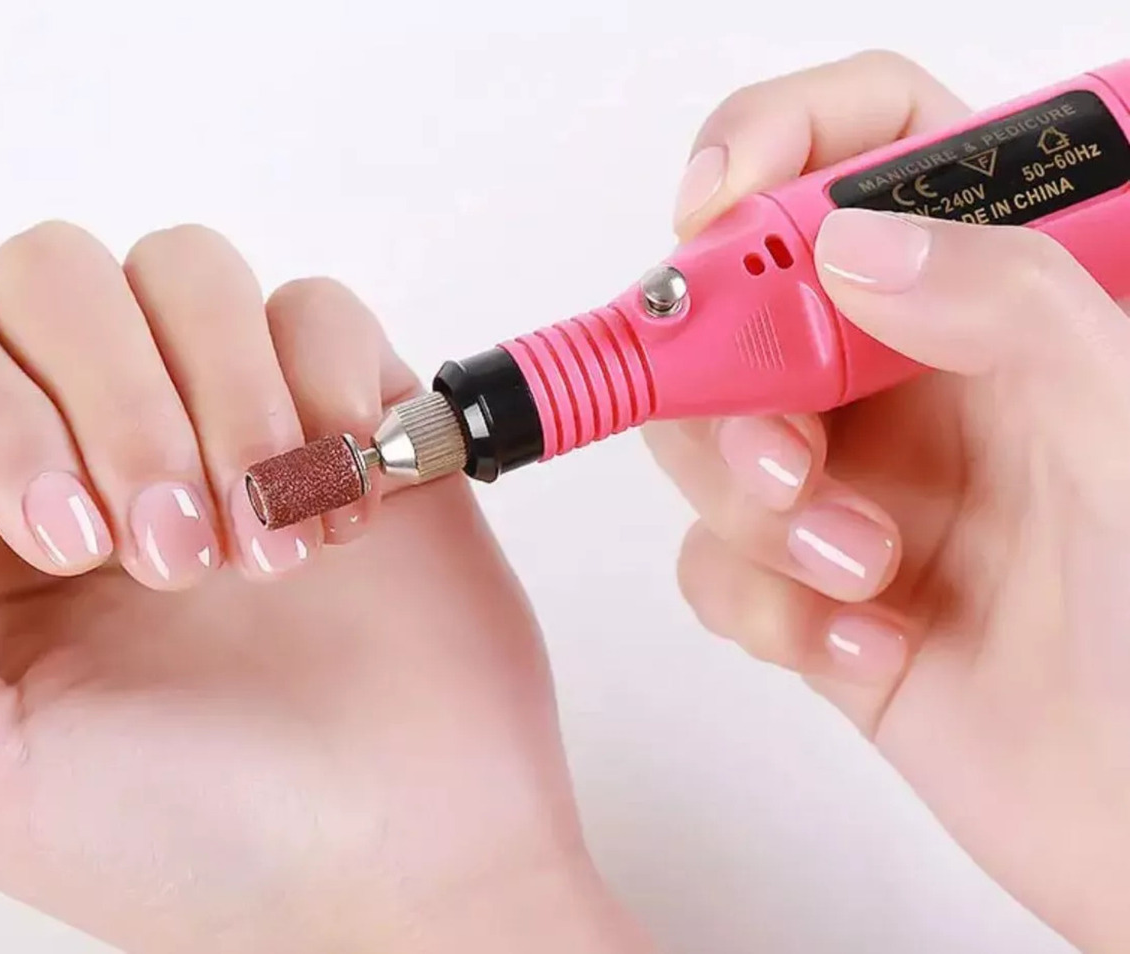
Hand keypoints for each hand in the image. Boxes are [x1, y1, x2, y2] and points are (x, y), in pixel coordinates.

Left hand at [0, 223, 648, 953]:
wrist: (403, 853)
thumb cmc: (200, 838)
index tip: (65, 538)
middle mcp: (106, 449)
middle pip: (58, 279)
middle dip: (120, 404)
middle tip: (179, 557)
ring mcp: (233, 421)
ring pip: (190, 270)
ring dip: (232, 399)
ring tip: (274, 550)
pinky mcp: (350, 415)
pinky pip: (322, 310)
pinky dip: (332, 387)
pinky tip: (351, 505)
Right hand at [652, 51, 1129, 953]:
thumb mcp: (1126, 438)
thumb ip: (1010, 308)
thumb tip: (851, 241)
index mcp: (1008, 307)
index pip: (877, 151)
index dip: (782, 143)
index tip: (720, 203)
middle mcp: (921, 384)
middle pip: (748, 309)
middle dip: (735, 387)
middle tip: (783, 455)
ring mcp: (862, 486)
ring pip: (711, 443)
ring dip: (753, 509)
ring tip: (860, 569)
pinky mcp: (814, 588)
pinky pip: (718, 564)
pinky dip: (764, 607)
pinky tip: (862, 645)